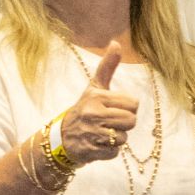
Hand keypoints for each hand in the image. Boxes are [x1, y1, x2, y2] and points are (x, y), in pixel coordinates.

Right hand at [59, 42, 138, 164]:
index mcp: (97, 97)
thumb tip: (116, 42)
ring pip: (125, 138)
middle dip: (123, 124)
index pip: (134, 104)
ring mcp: (92, 133)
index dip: (127, 108)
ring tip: (102, 133)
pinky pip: (116, 152)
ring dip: (116, 138)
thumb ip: (107, 67)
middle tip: (108, 122)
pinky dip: (109, 151)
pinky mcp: (92, 150)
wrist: (61, 138)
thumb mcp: (94, 87)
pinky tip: (98, 144)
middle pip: (131, 121)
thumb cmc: (84, 110)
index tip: (112, 109)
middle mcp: (93, 114)